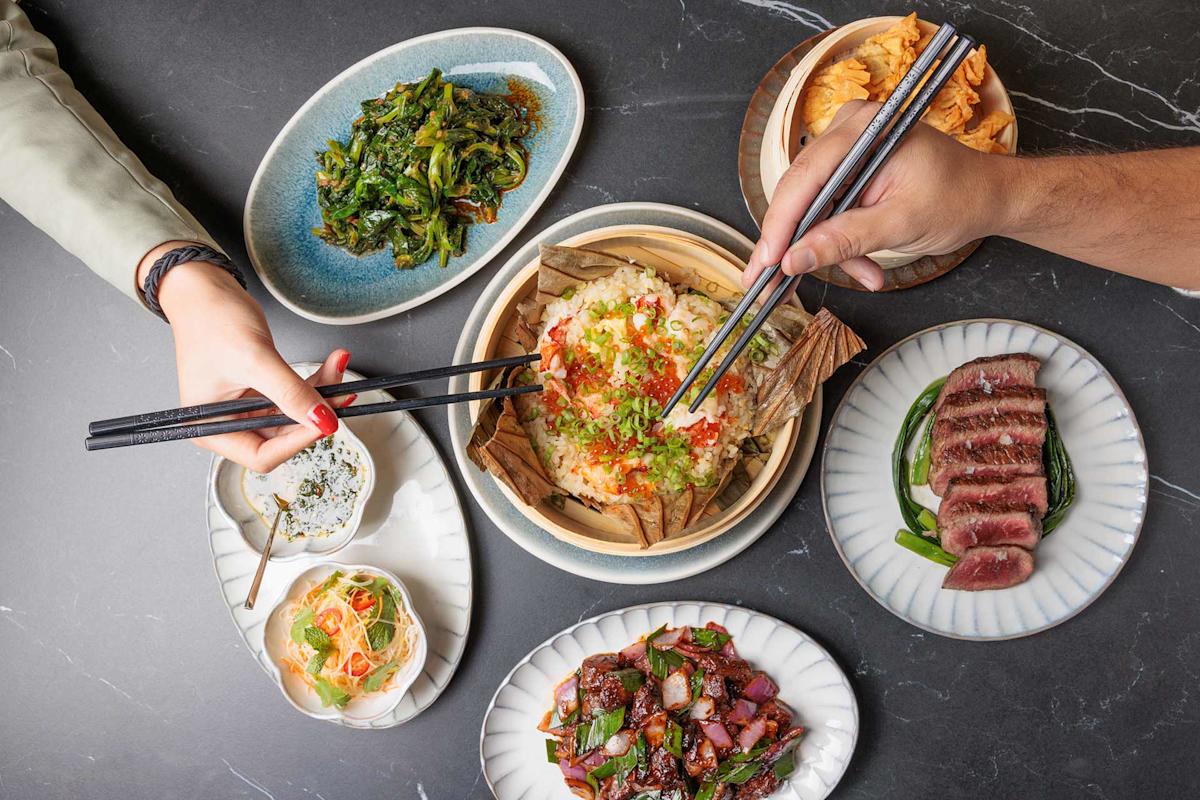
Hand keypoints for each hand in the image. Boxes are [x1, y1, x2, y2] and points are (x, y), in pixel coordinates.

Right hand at [141, 245, 353, 471]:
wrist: (203, 288)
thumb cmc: (212, 321)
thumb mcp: (255, 360)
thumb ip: (291, 394)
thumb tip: (324, 422)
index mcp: (212, 429)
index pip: (263, 456)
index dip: (297, 441)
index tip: (326, 421)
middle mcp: (228, 424)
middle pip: (284, 436)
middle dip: (314, 414)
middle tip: (343, 389)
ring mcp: (246, 408)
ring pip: (295, 415)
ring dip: (321, 393)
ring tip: (338, 365)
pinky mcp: (261, 391)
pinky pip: (294, 395)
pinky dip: (314, 382)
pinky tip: (332, 364)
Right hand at [743, 100, 1007, 291]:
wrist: (987, 196)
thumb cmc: (958, 198)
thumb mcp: (900, 224)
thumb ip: (845, 240)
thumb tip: (794, 259)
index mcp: (864, 130)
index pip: (805, 179)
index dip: (780, 225)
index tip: (767, 263)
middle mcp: (849, 132)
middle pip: (798, 193)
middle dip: (792, 244)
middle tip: (771, 285)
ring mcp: (847, 150)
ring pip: (811, 207)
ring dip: (826, 248)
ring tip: (861, 276)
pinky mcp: (849, 171)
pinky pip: (828, 210)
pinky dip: (841, 242)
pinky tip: (865, 267)